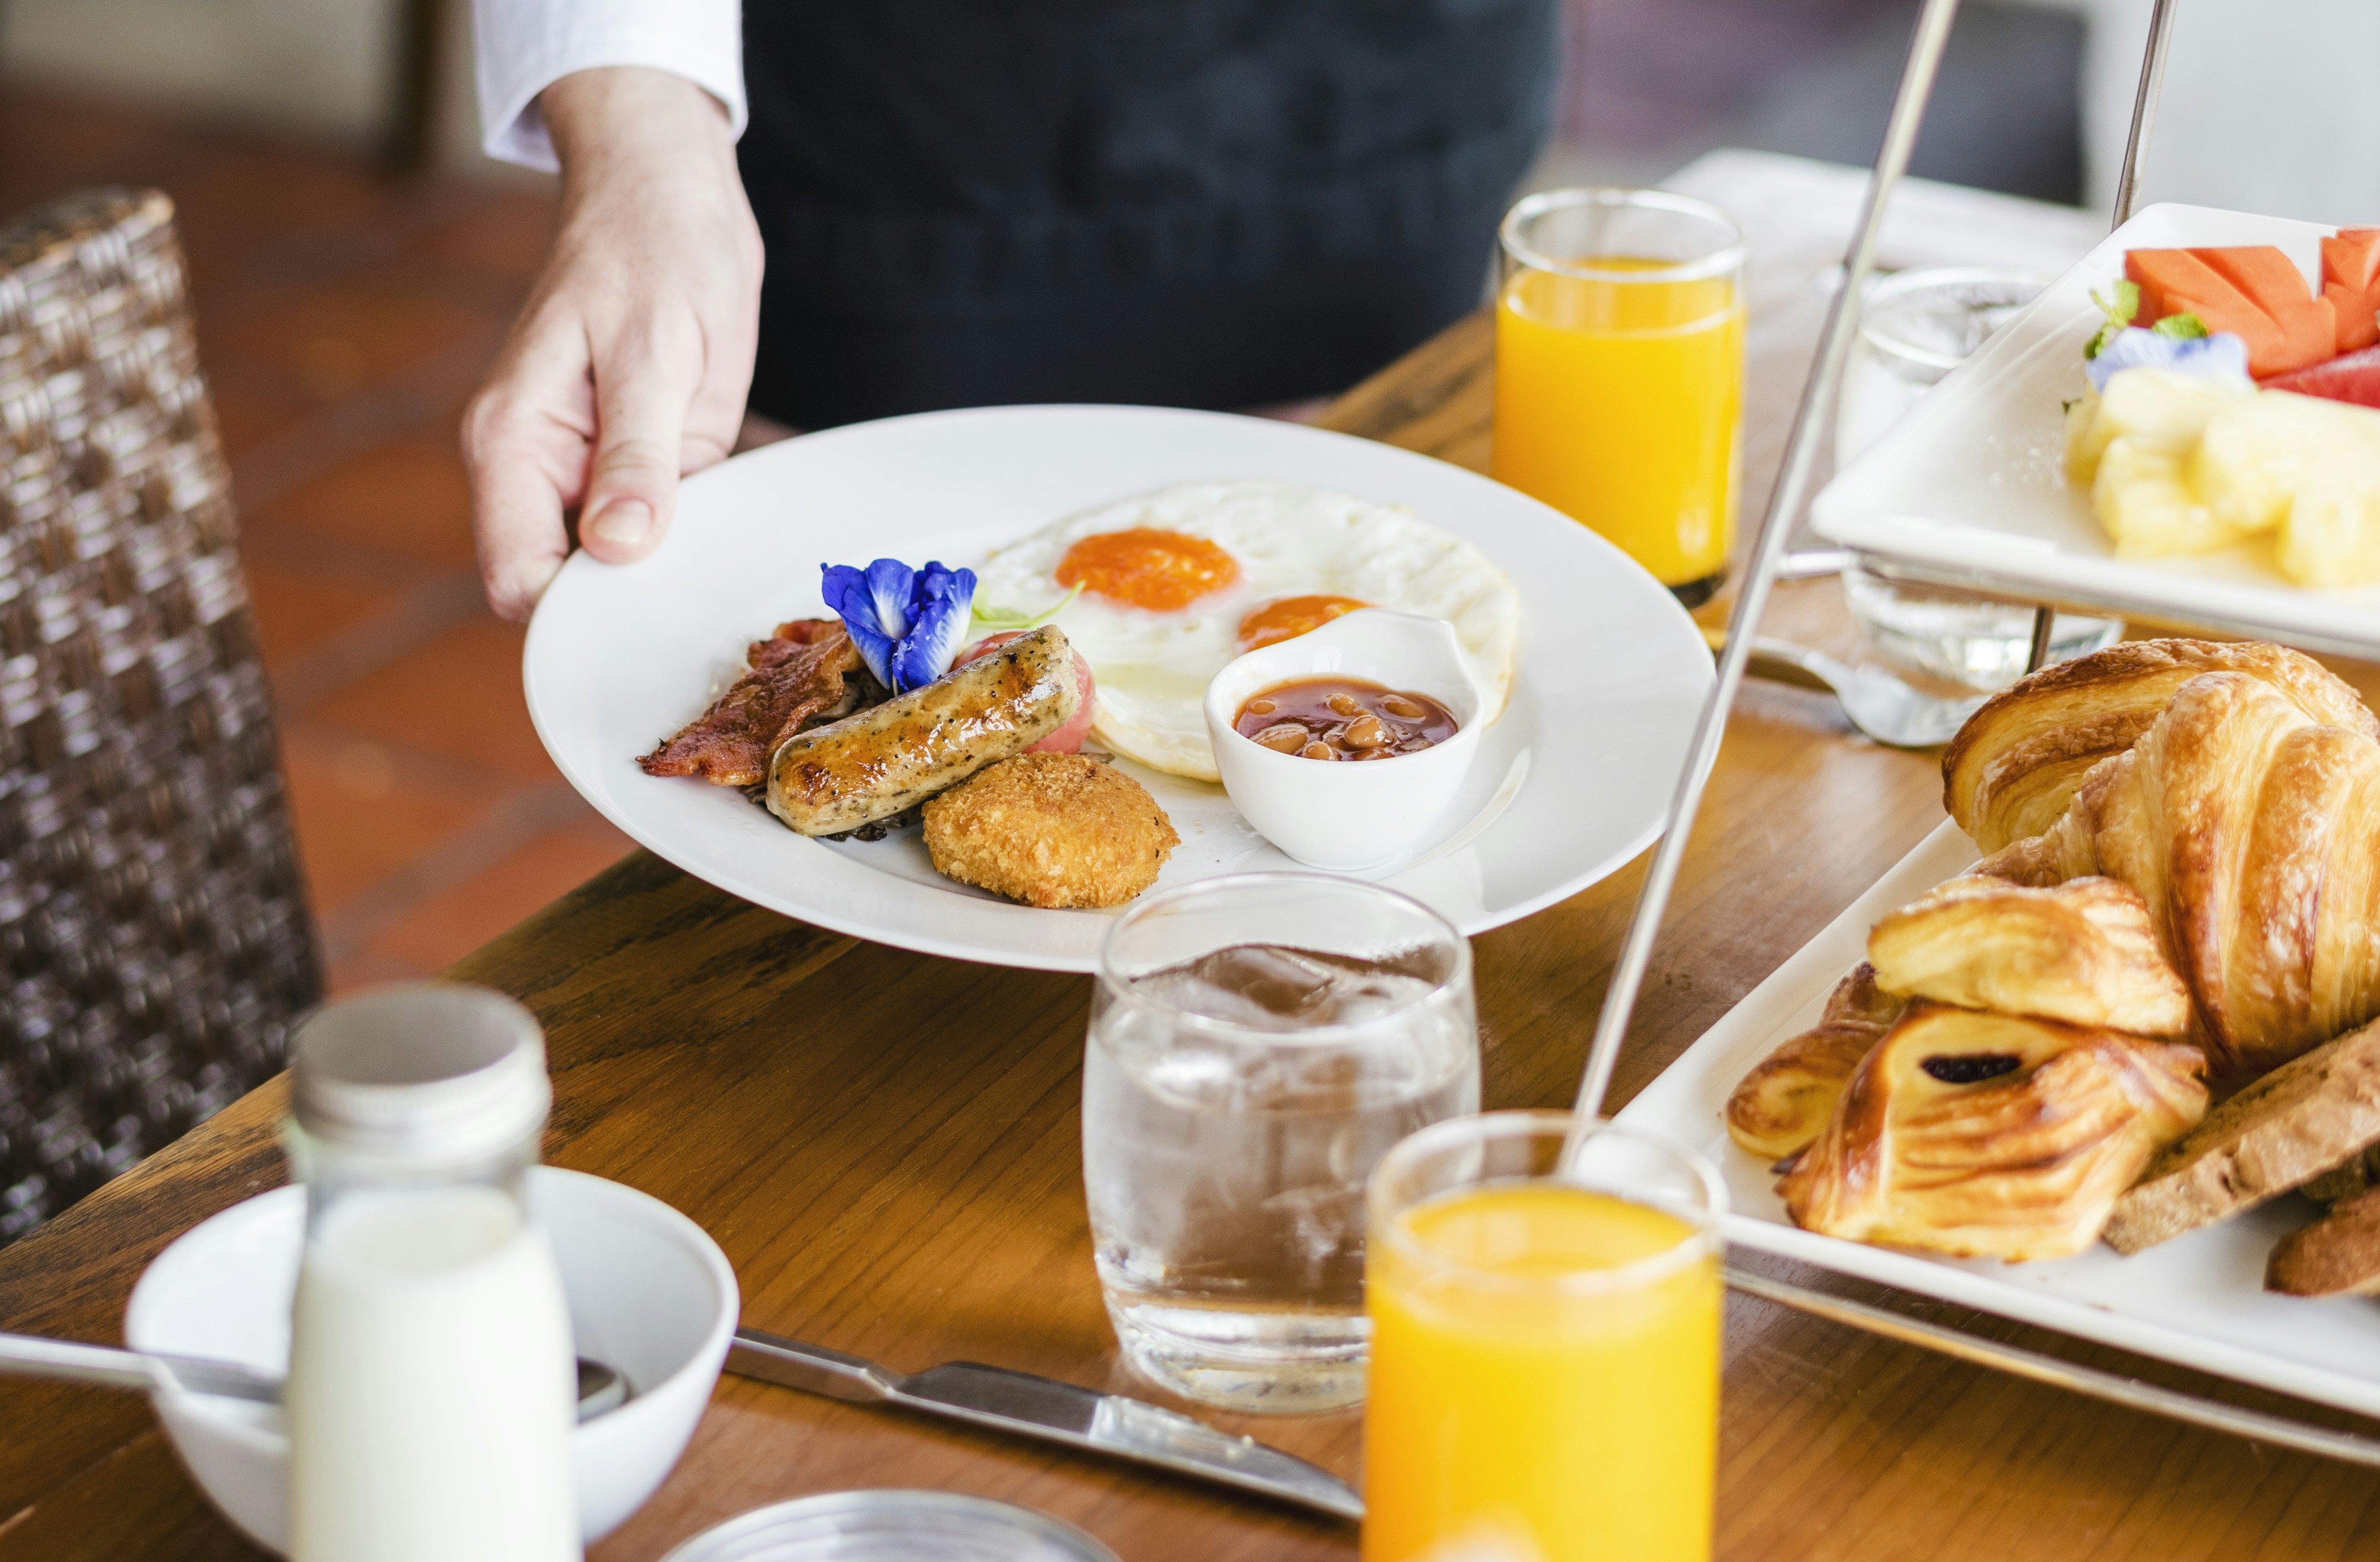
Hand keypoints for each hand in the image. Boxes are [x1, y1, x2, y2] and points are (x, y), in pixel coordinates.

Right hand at [462, 67, 763, 620]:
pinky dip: (698, 544)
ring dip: (670, 578)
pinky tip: (738, 535)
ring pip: (619, 571)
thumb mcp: (653, 351)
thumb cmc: (654, 250)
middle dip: (628, 607)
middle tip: (704, 604)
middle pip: (566, 591)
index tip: (648, 623)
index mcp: (513, 446)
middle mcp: (540, 473)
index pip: (520, 578)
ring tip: (728, 569)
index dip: (576, 619)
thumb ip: (635, 454)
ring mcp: (591, 476)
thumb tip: (615, 548)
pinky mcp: (642, 470)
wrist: (670, 195)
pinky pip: (662, 534)